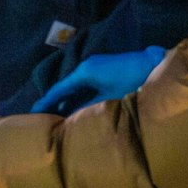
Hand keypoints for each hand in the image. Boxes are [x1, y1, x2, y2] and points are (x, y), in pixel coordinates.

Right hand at [31, 47, 166, 114]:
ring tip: (55, 118)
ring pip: (75, 88)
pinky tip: (74, 110)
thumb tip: (71, 121)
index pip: (59, 89)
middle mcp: (86, 67)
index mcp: (84, 71)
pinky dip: (77, 98)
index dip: (46, 102)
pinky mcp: (103, 72)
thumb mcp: (108, 100)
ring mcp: (95, 68)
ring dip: (66, 102)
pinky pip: (84, 87)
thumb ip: (87, 109)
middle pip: (65, 88)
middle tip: (40, 121)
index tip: (33, 114)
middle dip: (53, 104)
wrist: (155, 67)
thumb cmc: (132, 83)